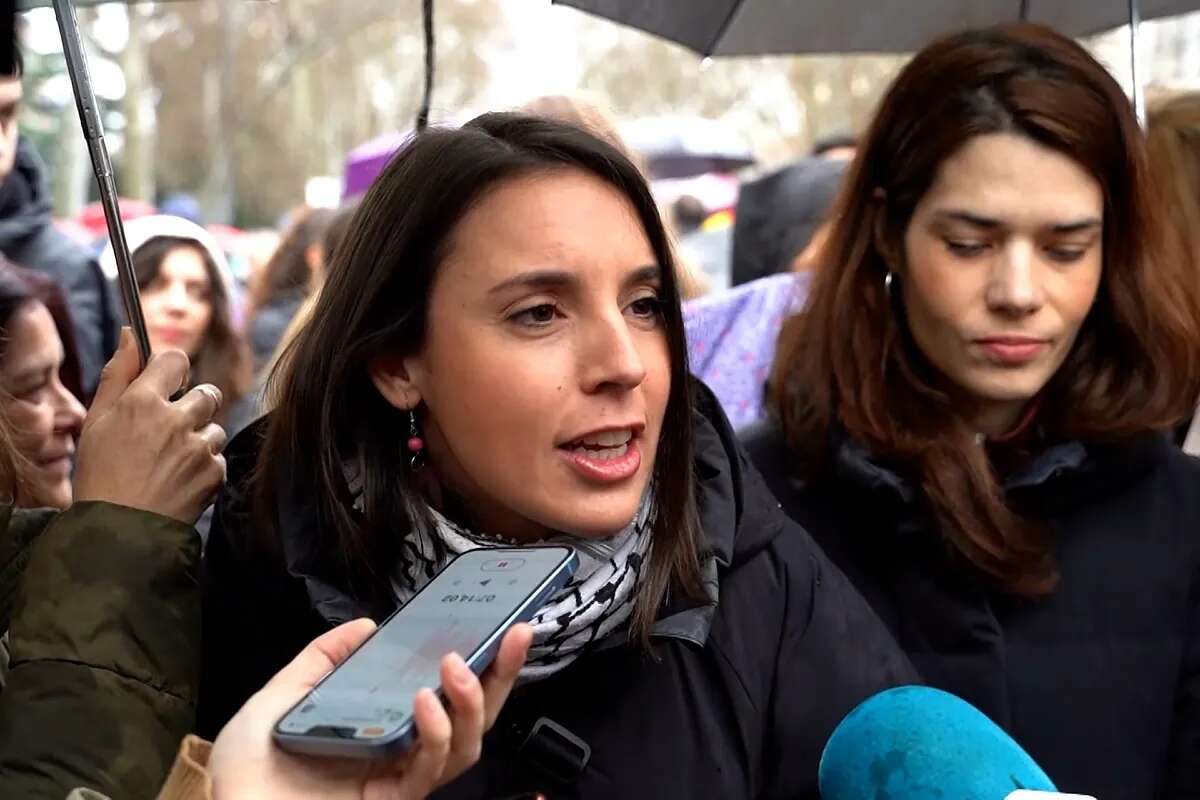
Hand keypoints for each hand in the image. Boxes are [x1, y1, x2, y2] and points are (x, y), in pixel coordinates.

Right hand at [73, 327, 226, 523]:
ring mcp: (198, 447)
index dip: (172, 371)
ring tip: (169, 463)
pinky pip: (218, 457)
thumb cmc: (100, 476)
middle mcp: (175, 419)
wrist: (118, 533)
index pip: (175, 359)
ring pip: (214, 427)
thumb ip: (117, 375)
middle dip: (192, 408)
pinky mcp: (214, 473)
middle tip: (167, 433)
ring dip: (198, 440)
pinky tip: (179, 481)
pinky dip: (204, 467)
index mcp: (142, 402)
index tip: (166, 386)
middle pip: (206, 393)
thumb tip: (129, 334)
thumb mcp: (96, 423)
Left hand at [209, 619, 532, 799]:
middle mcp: (402, 752)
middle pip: (473, 718)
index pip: (445, 694)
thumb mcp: (280, 698)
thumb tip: (366, 625)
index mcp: (384, 725)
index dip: (478, 662)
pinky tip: (424, 699)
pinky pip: (429, 768)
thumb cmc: (249, 770)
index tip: (500, 623)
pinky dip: (435, 732)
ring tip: (455, 665)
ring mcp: (400, 778)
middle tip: (517, 634)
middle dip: (501, 676)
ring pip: (465, 745)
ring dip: (471, 701)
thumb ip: (321, 661)